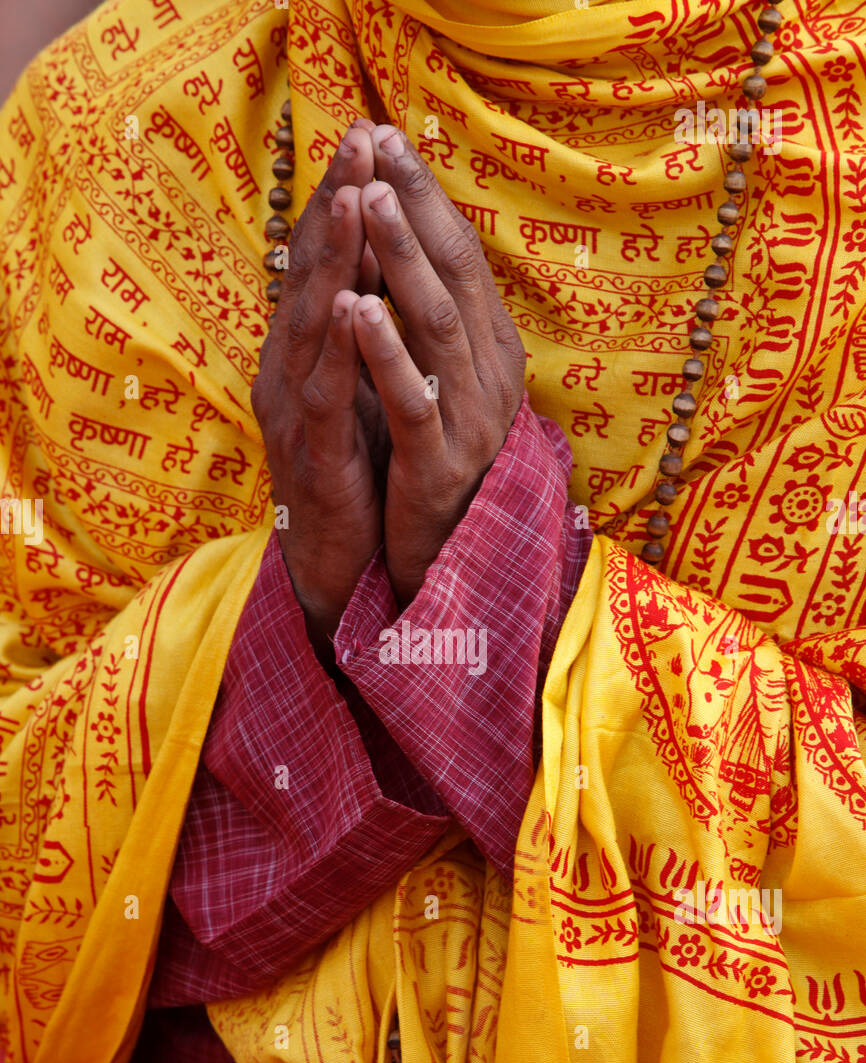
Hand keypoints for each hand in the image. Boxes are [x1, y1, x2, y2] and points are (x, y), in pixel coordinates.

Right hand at [251, 124, 386, 655]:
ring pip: (315, 325)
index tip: (370, 138)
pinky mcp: (315, 455)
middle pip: (313, 277)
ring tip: (354, 200)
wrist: (332, 560)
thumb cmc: (351, 470)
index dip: (345, 201)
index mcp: (307, 353)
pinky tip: (351, 308)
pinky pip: (328, 395)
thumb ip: (361, 334)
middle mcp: (292, 372)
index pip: (327, 265)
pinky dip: (339, 350)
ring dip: (333, 261)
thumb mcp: (359, 390)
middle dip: (337, 207)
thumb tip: (381, 267)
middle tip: (358, 141)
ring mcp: (297, 412)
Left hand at [352, 124, 526, 607]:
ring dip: (401, 261)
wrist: (442, 555)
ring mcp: (468, 419)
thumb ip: (428, 318)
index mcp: (490, 349)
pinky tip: (355, 310)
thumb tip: (398, 237)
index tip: (386, 136)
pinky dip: (384, 352)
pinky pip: (412, 399)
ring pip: (437, 327)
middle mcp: (490, 375)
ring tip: (371, 203)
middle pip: (455, 275)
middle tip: (380, 145)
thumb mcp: (439, 379)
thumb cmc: (432, 458)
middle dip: (415, 206)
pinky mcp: (437, 464)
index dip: (425, 194)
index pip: (460, 256)